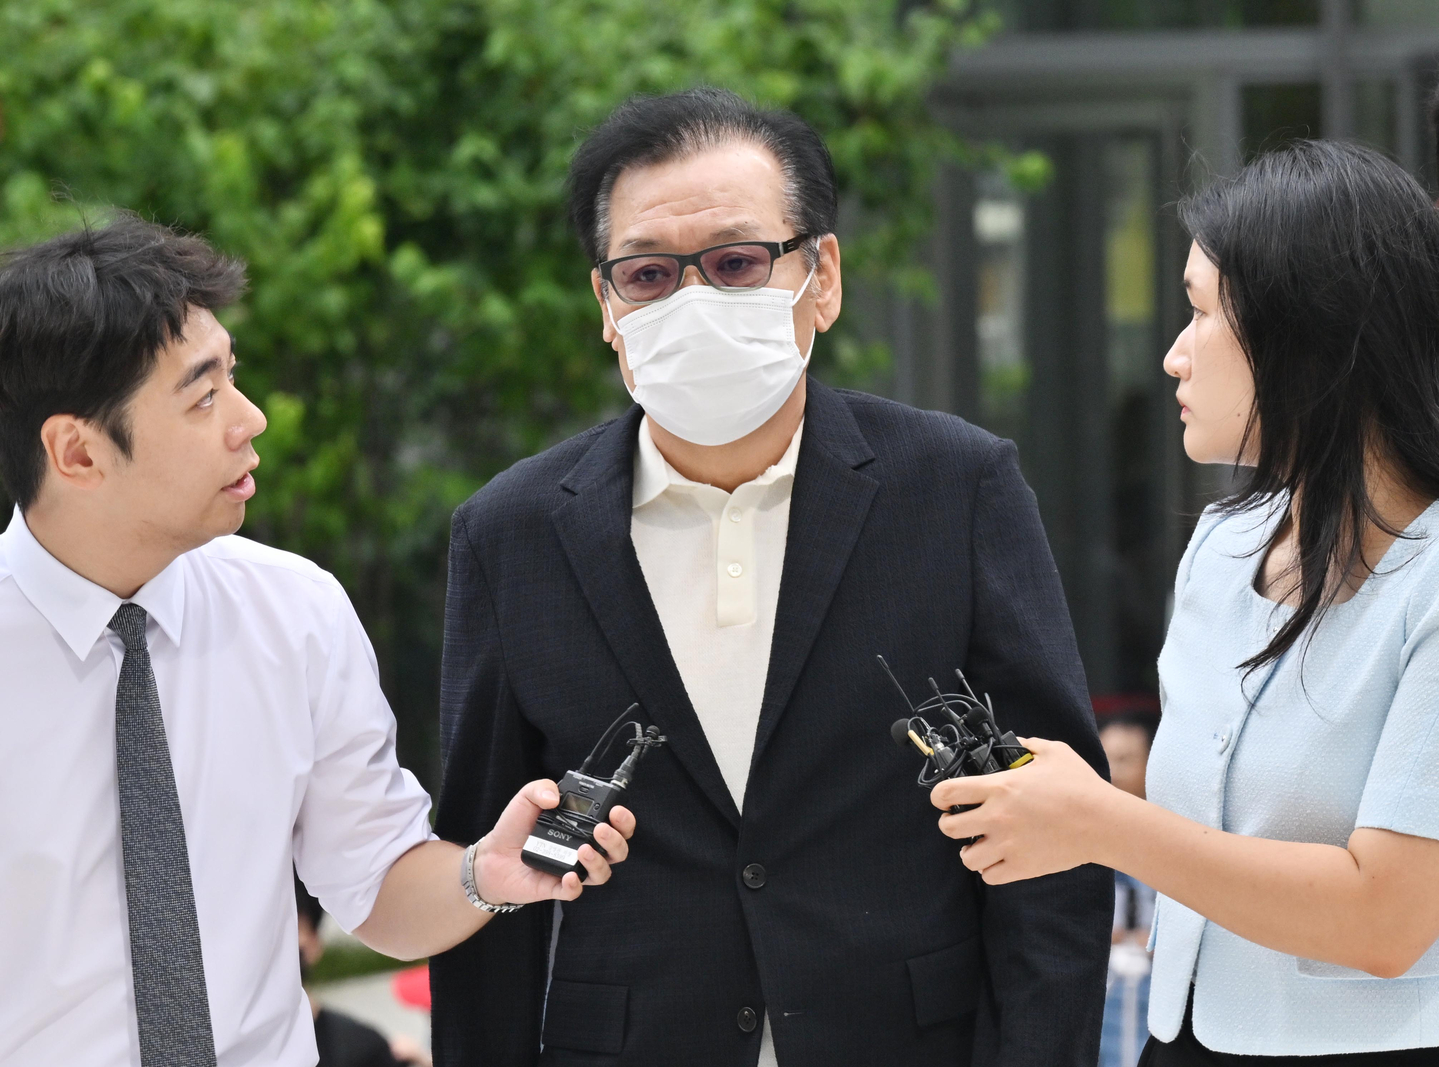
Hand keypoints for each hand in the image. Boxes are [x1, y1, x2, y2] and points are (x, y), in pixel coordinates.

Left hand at [471, 779, 635, 904]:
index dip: (623, 819)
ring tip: (583, 849)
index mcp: (584, 826)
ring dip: (599, 861)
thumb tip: (554, 796)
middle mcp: (585, 848)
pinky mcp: (557, 887)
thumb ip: (541, 788)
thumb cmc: (515, 827)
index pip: (615, 824)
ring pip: (602, 873)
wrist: (492, 855)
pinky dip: (575, 886)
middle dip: (617, 839)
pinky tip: (569, 876)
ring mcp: (573, 869)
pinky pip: (575, 891)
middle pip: (617, 850)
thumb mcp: (527, 798)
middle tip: (602, 829)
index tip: (616, 810)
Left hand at [930, 737, 1114, 883]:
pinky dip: (990, 869)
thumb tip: (1017, 743)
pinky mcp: (1022, 867)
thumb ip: (1029, 745)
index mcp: (1000, 787)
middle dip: (950, 824)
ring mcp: (1008, 845)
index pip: (947, 793)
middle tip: (960, 821)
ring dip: (969, 850)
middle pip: (948, 828)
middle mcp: (998, 817)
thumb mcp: (1055, 752)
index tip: (943, 799)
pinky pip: (989, 876)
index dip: (938, 796)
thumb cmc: (1081, 786)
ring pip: (966, 857)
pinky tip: (998, 859)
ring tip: (980, 844)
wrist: (1104, 823)